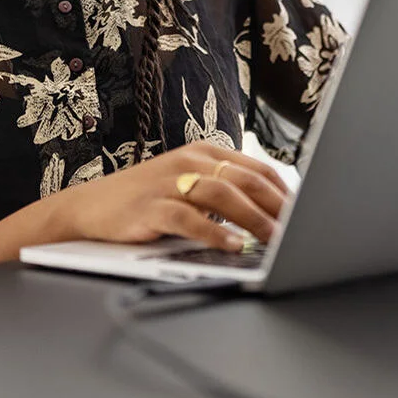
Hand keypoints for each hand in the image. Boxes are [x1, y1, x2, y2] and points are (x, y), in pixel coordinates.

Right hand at [54, 143, 290, 250]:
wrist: (91, 206)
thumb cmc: (148, 197)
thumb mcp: (189, 183)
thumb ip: (224, 189)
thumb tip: (273, 212)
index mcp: (205, 152)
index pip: (256, 168)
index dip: (284, 192)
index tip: (307, 214)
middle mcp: (190, 161)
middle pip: (245, 180)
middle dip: (276, 206)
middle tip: (299, 229)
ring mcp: (170, 182)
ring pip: (222, 195)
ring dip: (253, 219)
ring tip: (274, 240)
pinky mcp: (151, 207)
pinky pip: (188, 218)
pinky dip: (213, 232)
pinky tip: (231, 245)